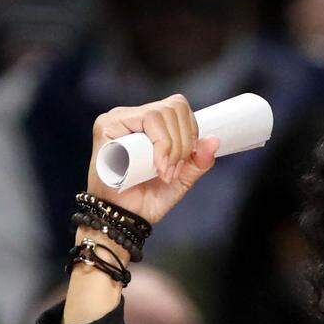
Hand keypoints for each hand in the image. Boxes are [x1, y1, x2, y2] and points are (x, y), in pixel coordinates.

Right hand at [85, 94, 218, 223]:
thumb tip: (214, 140)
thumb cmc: (147, 198)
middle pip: (174, 107)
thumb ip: (199, 161)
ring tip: (163, 172)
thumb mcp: (181, 178)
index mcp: (150, 125)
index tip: (185, 162)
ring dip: (172, 147)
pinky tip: (156, 166)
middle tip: (172, 172)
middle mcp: (133, 117)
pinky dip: (161, 145)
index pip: (178, 107)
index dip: (190, 131)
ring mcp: (119, 118)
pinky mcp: (108, 124)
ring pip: (161, 113)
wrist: (125, 217)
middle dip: (183, 143)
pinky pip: (148, 119)